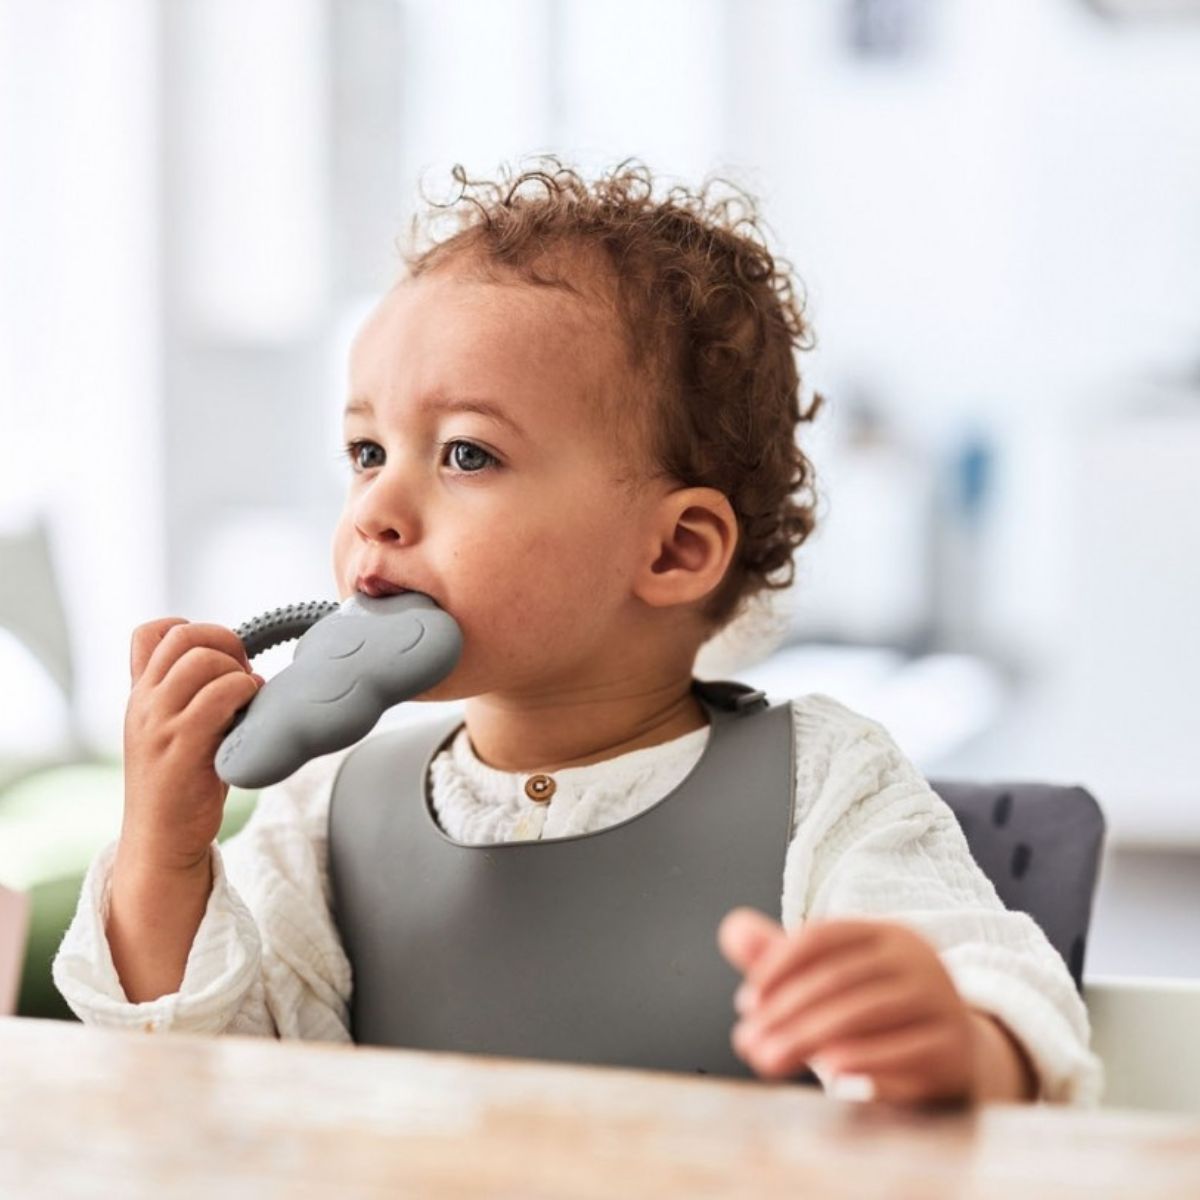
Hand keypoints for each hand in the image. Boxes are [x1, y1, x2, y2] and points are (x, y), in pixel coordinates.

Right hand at [121, 617, 263, 873]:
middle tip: (244, 673)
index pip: (149, 633)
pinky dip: (245, 694)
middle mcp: (144, 704)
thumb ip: (189, 696)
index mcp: (140, 695)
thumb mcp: (174, 730)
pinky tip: (251, 715)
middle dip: (225, 643)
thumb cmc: (182, 783)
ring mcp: (159, 725)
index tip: (220, 656)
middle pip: (184, 637)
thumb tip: (237, 660)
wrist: (160, 841)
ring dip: (237, 672)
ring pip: (203, 662)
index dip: (193, 629)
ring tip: (248, 698)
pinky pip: (218, 697)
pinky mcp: (182, 748)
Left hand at [718, 907, 977, 1104]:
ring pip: (863, 1012)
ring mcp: (941, 1002)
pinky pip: (903, 1051)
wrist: (960, 1060)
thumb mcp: (834, 983)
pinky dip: (862, 1060)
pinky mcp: (953, 1048)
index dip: (777, 966)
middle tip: (747, 1041)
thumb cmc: (882, 1017)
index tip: (745, 1002)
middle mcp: (917, 960)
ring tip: (768, 1059)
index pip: (822, 937)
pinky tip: (828, 1073)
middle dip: (783, 1011)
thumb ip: (782, 958)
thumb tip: (731, 929)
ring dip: (807, 1037)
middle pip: (837, 977)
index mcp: (886, 934)